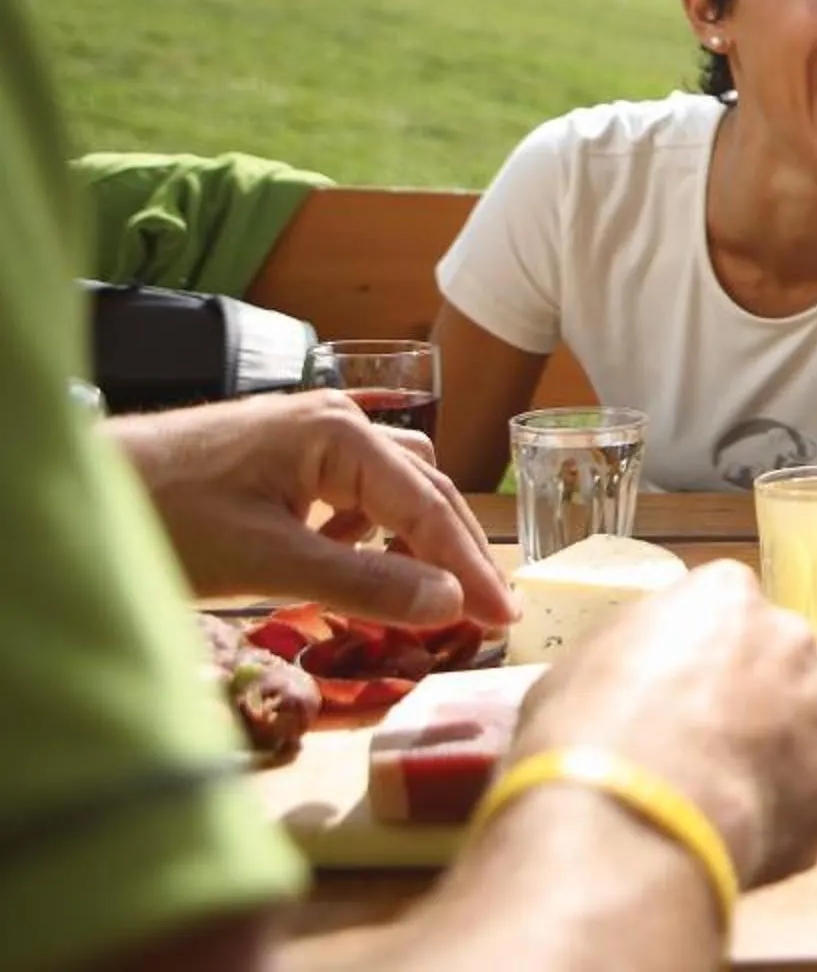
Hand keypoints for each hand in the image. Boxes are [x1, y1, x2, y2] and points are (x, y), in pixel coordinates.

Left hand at [108, 390, 515, 626]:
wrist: (87, 484)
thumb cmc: (167, 517)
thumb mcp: (267, 562)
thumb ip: (363, 584)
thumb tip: (449, 606)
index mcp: (342, 435)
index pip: (428, 507)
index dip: (470, 567)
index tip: (506, 616)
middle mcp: (339, 422)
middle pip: (423, 490)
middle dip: (454, 552)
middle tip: (487, 612)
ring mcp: (312, 435)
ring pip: (392, 489)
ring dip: (415, 541)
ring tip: (430, 597)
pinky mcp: (287, 455)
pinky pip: (355, 493)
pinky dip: (371, 533)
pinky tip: (356, 565)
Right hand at [510, 562, 816, 889]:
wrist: (630, 817)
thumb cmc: (586, 733)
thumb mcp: (581, 670)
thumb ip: (633, 659)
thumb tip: (639, 683)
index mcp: (725, 595)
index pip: (727, 608)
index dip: (703, 655)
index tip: (679, 691)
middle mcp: (790, 637)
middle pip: (779, 662)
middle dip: (752, 699)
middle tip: (706, 749)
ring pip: (807, 727)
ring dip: (778, 756)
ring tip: (724, 803)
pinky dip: (792, 811)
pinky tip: (746, 837)